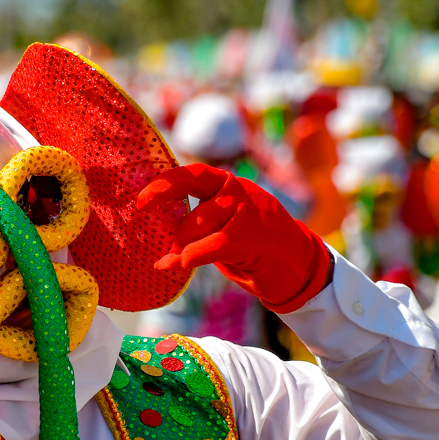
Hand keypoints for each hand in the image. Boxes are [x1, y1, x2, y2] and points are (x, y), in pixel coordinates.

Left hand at [137, 164, 332, 312]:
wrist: (298, 266)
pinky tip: (175, 265)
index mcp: (228, 185)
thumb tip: (159, 228)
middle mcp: (237, 190)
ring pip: (199, 221)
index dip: (164, 182)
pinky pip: (212, 245)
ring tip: (171, 258)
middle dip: (163, 203)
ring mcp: (247, 211)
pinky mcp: (251, 236)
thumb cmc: (254, 248)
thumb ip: (199, 220)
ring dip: (179, 243)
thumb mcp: (225, 225)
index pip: (192, 173)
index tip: (140, 199)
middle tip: (144, 222)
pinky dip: (190, 256)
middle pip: (192, 190)